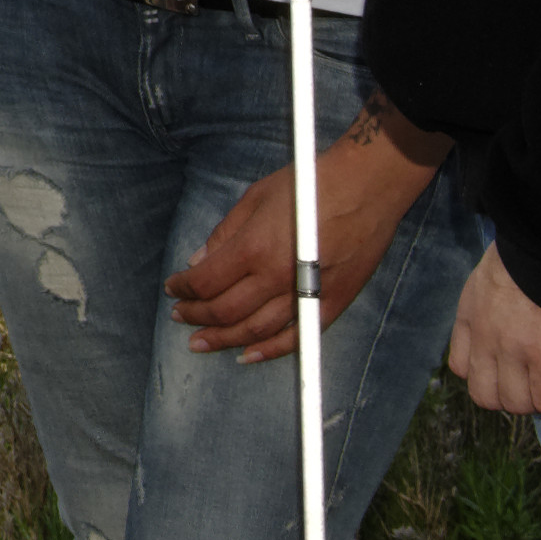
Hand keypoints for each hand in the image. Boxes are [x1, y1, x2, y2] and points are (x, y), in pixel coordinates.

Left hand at [170, 122, 434, 359]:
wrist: (368, 186)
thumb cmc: (311, 184)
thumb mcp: (255, 197)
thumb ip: (225, 234)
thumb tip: (199, 261)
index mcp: (254, 248)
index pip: (206, 281)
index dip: (183, 288)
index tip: (173, 288)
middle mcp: (277, 277)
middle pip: (226, 310)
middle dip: (196, 316)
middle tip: (180, 316)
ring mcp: (306, 294)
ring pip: (256, 330)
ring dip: (224, 338)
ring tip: (202, 341)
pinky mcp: (332, 303)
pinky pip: (297, 337)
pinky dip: (270, 351)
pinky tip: (247, 355)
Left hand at [446, 245, 540, 421]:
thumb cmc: (536, 249)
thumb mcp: (497, 270)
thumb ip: (497, 298)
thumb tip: (523, 314)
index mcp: (470, 314)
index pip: (461, 367)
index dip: (491, 376)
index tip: (519, 367)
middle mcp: (484, 336)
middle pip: (485, 396)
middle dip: (518, 395)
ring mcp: (512, 350)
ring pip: (517, 404)